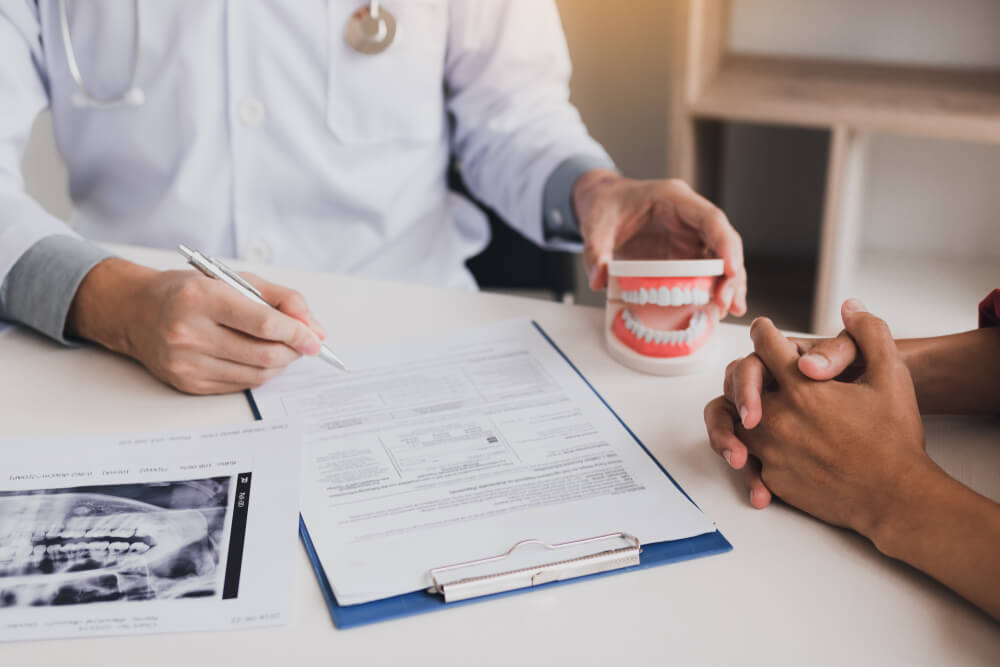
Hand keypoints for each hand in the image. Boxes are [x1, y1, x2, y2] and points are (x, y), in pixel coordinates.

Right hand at [67, 259, 325, 394]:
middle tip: (303, 344)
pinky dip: (258, 374)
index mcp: (201, 298)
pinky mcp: (187, 383)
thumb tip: (314, 328)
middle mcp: (189, 333)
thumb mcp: (234, 279)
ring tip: (282, 349)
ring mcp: (186, 363)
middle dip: (293, 351)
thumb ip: (280, 299)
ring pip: (255, 375)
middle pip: (263, 354)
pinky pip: (239, 385)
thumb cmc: (189, 291)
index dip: (298, 333)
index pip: (264, 324)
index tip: (315, 338)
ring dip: (280, 364)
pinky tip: (257, 358)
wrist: (135, 311)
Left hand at [574, 170, 746, 317]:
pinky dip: (713, 287)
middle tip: (728, 302)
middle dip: (731, 272)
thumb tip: (599, 280)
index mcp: (674, 198)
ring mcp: (690, 234)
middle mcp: (689, 216)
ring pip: (720, 257)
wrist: (602, 204)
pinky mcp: (685, 252)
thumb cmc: (604, 206)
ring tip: (730, 310)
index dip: (725, 244)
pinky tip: (717, 308)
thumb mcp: (595, 226)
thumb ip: (596, 251)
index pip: (710, 218)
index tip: (731, 270)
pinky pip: (706, 269)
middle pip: (723, 241)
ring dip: (729, 283)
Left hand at [732, 304, 931, 538]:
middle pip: (739, 380)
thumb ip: (870, 334)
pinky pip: (748, 456)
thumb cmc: (895, 437)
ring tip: (751, 408)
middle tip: (757, 370)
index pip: (766, 346)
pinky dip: (751, 447)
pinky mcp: (773, 478)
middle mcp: (778, 417)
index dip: (764, 332)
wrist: (897, 498)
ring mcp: (772, 450)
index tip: (762, 329)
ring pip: (734, 419)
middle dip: (746, 370)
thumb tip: (850, 307)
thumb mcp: (892, 376)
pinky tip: (765, 444)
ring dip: (741, 409)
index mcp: (802, 388)